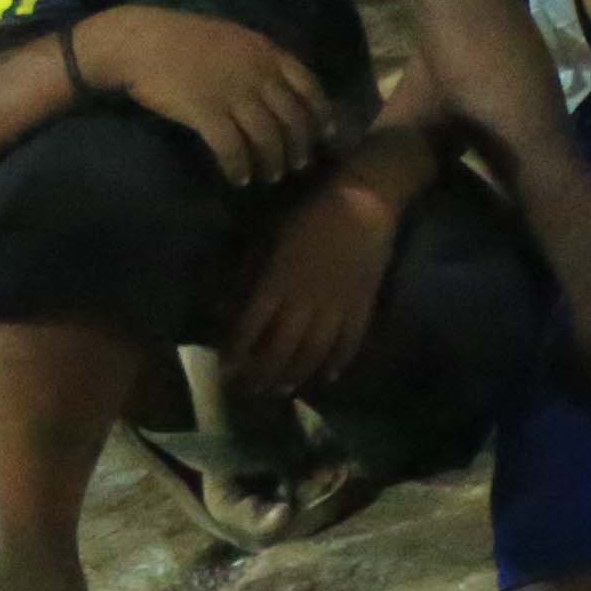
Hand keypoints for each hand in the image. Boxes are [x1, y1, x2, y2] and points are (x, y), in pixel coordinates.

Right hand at [77, 6, 335, 187]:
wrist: (141, 41)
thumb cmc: (184, 38)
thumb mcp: (234, 39)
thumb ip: (258, 59)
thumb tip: (277, 85)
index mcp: (266, 52)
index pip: (308, 86)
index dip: (321, 113)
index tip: (326, 134)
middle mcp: (257, 73)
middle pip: (291, 118)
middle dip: (298, 146)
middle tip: (297, 165)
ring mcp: (232, 94)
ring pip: (266, 137)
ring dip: (272, 162)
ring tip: (270, 176)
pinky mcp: (206, 113)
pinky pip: (232, 148)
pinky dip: (239, 166)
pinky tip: (239, 178)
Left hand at [222, 163, 405, 400]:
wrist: (365, 199)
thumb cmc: (310, 213)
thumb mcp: (269, 238)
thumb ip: (251, 274)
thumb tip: (227, 305)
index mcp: (277, 282)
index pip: (250, 328)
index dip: (236, 352)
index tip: (225, 370)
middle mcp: (304, 301)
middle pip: (280, 349)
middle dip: (261, 375)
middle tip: (249, 391)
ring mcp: (337, 306)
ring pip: (313, 352)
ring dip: (294, 376)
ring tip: (281, 391)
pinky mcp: (363, 304)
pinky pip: (350, 341)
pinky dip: (338, 362)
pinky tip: (326, 377)